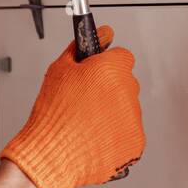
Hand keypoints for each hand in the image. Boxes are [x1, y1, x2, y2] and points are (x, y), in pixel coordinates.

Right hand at [0, 25, 143, 187]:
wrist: (52, 154)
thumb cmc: (52, 113)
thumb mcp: (59, 70)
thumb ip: (82, 48)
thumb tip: (101, 33)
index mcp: (112, 69)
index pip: (122, 57)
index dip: (107, 64)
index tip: (97, 72)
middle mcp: (128, 92)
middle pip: (125, 83)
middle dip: (109, 89)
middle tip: (84, 101)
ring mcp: (134, 119)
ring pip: (127, 109)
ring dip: (111, 113)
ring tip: (85, 123)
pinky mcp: (135, 143)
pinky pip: (128, 133)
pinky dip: (114, 135)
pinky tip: (93, 137)